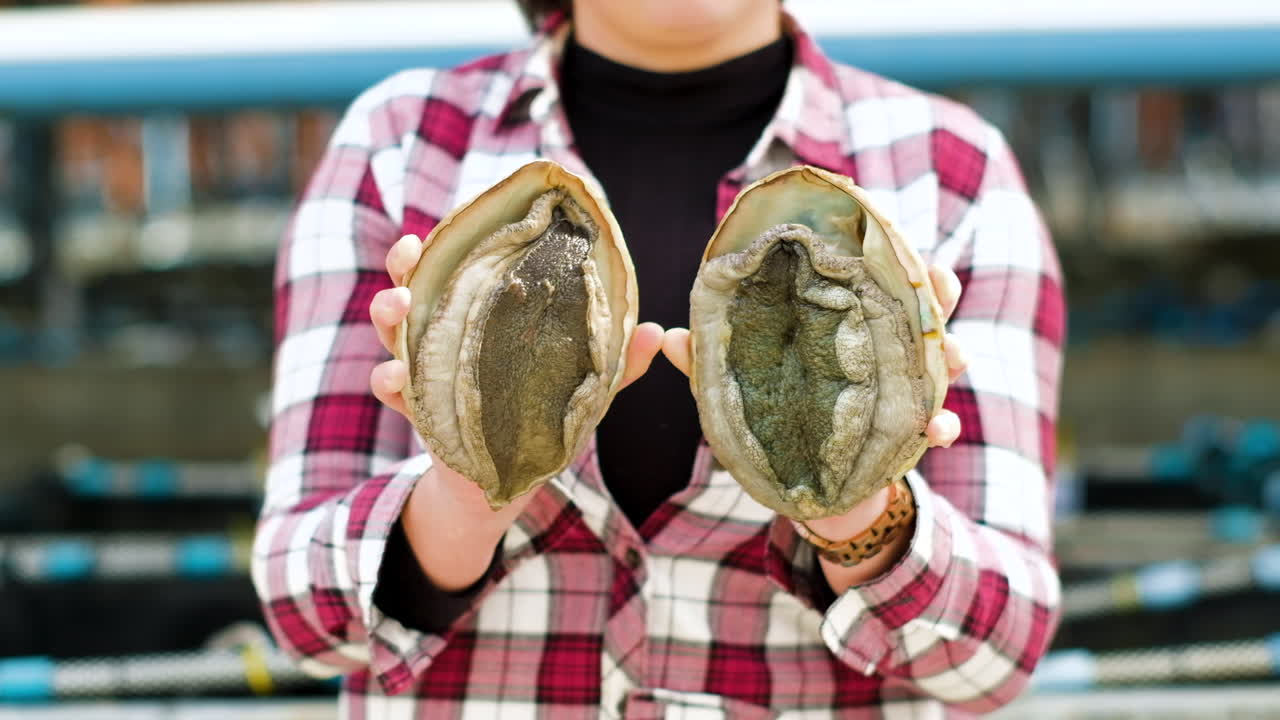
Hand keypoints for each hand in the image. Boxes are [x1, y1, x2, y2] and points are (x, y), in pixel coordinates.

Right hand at [369, 234, 666, 421]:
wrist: (508, 478)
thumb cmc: (543, 414)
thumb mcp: (581, 385)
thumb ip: (614, 360)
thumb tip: (655, 331)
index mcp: (483, 316)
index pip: (461, 268)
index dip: (451, 242)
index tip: (451, 221)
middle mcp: (447, 335)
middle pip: (415, 288)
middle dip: (405, 268)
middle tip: (409, 254)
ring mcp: (427, 370)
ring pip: (393, 332)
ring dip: (387, 315)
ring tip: (397, 307)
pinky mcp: (420, 409)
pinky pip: (391, 389)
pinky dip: (390, 380)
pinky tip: (397, 376)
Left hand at [661, 263, 967, 447]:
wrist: (808, 487)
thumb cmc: (773, 417)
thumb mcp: (739, 389)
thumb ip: (708, 365)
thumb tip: (673, 337)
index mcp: (842, 325)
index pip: (870, 279)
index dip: (888, 257)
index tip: (894, 237)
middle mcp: (880, 349)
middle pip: (919, 308)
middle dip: (937, 293)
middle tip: (940, 283)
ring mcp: (901, 388)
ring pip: (942, 358)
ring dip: (952, 354)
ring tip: (956, 356)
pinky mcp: (908, 430)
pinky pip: (938, 422)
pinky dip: (943, 423)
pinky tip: (939, 429)